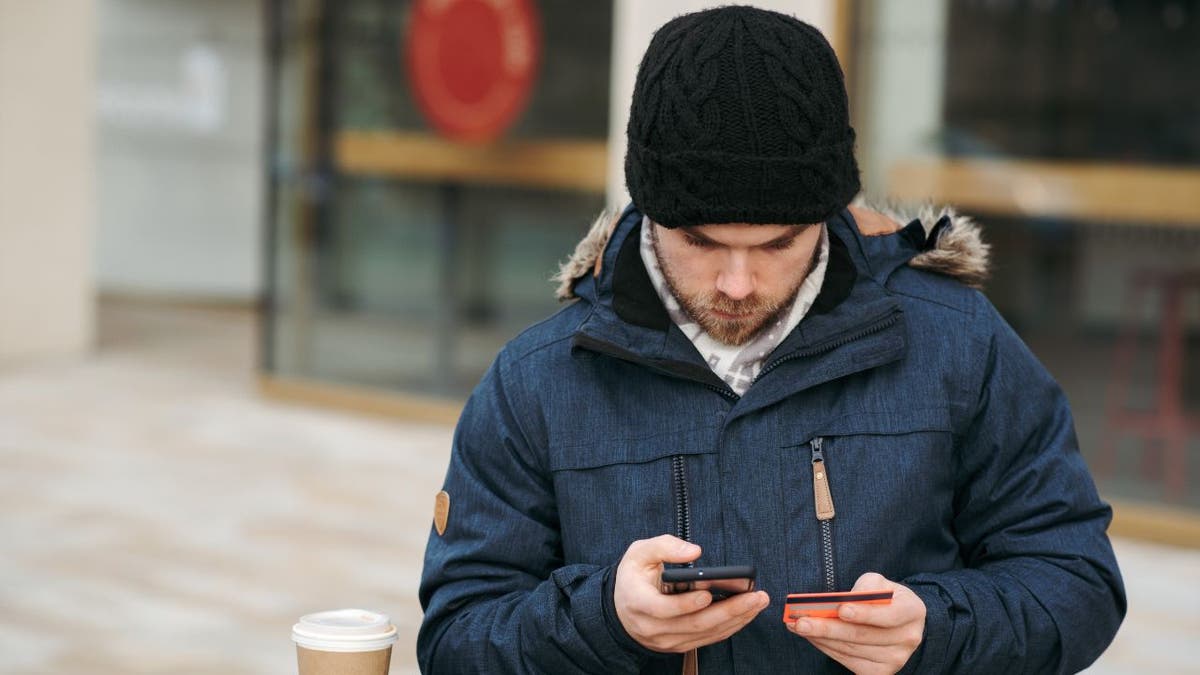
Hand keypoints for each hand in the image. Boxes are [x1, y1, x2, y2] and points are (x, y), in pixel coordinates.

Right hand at [614, 535, 769, 652]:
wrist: (621, 608)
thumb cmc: (633, 577)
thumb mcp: (639, 553)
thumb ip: (664, 546)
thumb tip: (695, 551)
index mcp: (638, 603)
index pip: (663, 609)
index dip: (686, 604)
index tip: (708, 593)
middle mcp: (652, 628)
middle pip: (694, 624)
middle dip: (729, 610)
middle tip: (755, 596)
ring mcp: (666, 641)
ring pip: (705, 634)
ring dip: (736, 619)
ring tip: (757, 602)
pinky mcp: (679, 646)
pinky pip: (708, 639)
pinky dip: (729, 627)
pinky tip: (746, 613)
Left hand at [787, 572, 925, 674]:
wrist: (899, 622)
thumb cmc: (884, 597)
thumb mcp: (880, 583)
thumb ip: (865, 587)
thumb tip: (840, 602)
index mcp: (912, 611)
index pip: (888, 615)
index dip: (864, 613)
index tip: (840, 609)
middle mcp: (908, 638)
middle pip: (863, 636)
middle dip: (828, 628)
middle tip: (802, 621)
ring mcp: (895, 659)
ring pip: (851, 649)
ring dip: (821, 638)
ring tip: (798, 627)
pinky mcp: (880, 672)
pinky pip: (848, 661)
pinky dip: (827, 648)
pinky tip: (812, 637)